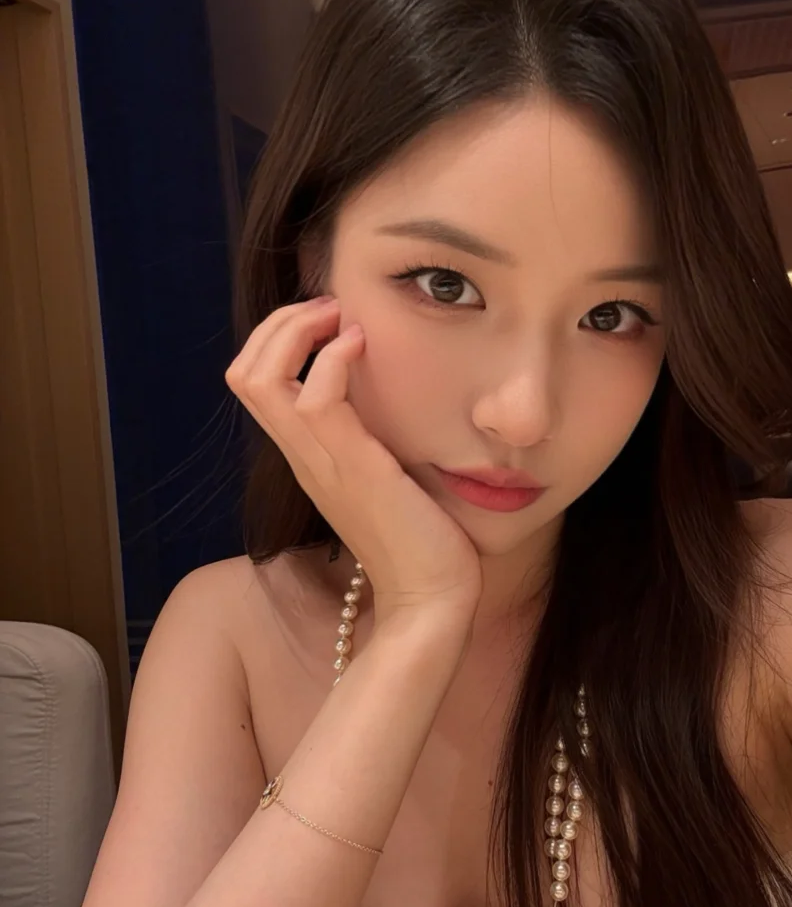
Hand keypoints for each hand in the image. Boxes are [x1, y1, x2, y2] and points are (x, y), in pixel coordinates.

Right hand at [226, 298, 481, 623]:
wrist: (432, 598)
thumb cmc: (422, 540)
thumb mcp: (389, 475)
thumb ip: (376, 439)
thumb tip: (394, 400)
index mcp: (308, 456)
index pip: (256, 383)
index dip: (281, 338)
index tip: (332, 320)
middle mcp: (303, 456)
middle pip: (243, 372)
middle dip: (280, 321)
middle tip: (332, 308)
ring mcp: (320, 461)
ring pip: (260, 377)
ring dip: (298, 329)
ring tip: (343, 319)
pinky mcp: (352, 466)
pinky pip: (315, 399)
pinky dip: (333, 357)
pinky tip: (365, 347)